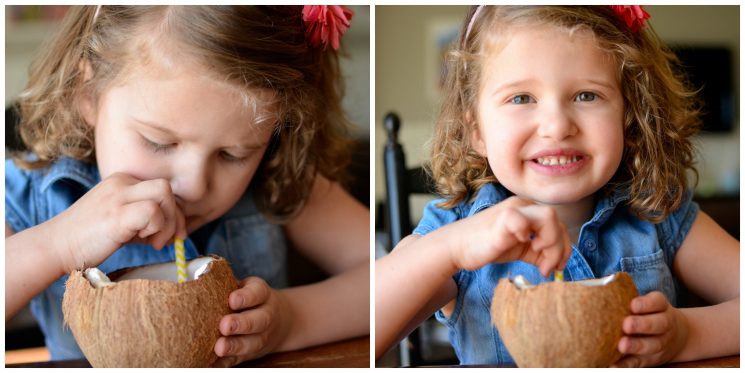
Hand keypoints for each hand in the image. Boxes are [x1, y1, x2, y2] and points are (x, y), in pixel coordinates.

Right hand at [49, 173, 185, 271]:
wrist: (55, 247)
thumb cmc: (90, 238)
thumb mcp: (122, 221)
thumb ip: (147, 219)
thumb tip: (178, 229)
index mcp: (123, 181)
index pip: (162, 188)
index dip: (173, 212)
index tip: (169, 235)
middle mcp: (121, 182)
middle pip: (167, 187)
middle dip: (176, 217)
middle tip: (167, 240)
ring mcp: (118, 196)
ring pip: (164, 194)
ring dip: (167, 223)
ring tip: (151, 241)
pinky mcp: (116, 214)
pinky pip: (153, 212)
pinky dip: (156, 228)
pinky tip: (140, 241)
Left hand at [212, 277, 290, 366]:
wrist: (278, 321)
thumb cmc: (250, 300)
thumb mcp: (246, 287)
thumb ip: (227, 285)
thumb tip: (197, 283)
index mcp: (262, 295)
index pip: (257, 293)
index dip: (245, 297)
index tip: (232, 300)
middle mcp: (265, 316)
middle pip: (258, 321)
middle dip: (241, 324)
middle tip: (224, 325)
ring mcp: (260, 337)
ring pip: (252, 343)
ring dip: (235, 346)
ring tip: (219, 348)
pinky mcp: (250, 354)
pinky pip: (238, 360)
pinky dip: (225, 363)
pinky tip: (211, 363)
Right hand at [449, 196, 571, 275]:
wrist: (457, 247)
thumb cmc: (486, 246)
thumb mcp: (520, 250)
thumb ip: (538, 253)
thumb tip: (557, 265)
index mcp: (529, 211)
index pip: (559, 226)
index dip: (564, 248)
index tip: (557, 267)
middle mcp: (524, 206)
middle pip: (558, 222)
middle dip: (560, 249)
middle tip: (547, 269)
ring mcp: (513, 209)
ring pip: (549, 216)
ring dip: (551, 242)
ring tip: (538, 259)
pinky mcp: (503, 218)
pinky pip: (523, 220)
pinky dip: (528, 234)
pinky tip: (521, 245)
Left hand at [612, 291, 688, 366]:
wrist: (675, 335)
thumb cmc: (648, 313)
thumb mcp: (646, 301)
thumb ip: (625, 296)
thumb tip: (593, 287)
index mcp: (661, 306)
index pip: (657, 302)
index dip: (646, 304)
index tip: (633, 305)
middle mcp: (665, 324)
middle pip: (658, 324)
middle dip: (642, 325)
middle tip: (626, 324)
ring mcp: (661, 343)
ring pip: (652, 345)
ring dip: (636, 346)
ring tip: (621, 345)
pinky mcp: (651, 359)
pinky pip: (640, 362)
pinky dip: (627, 365)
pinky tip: (613, 365)